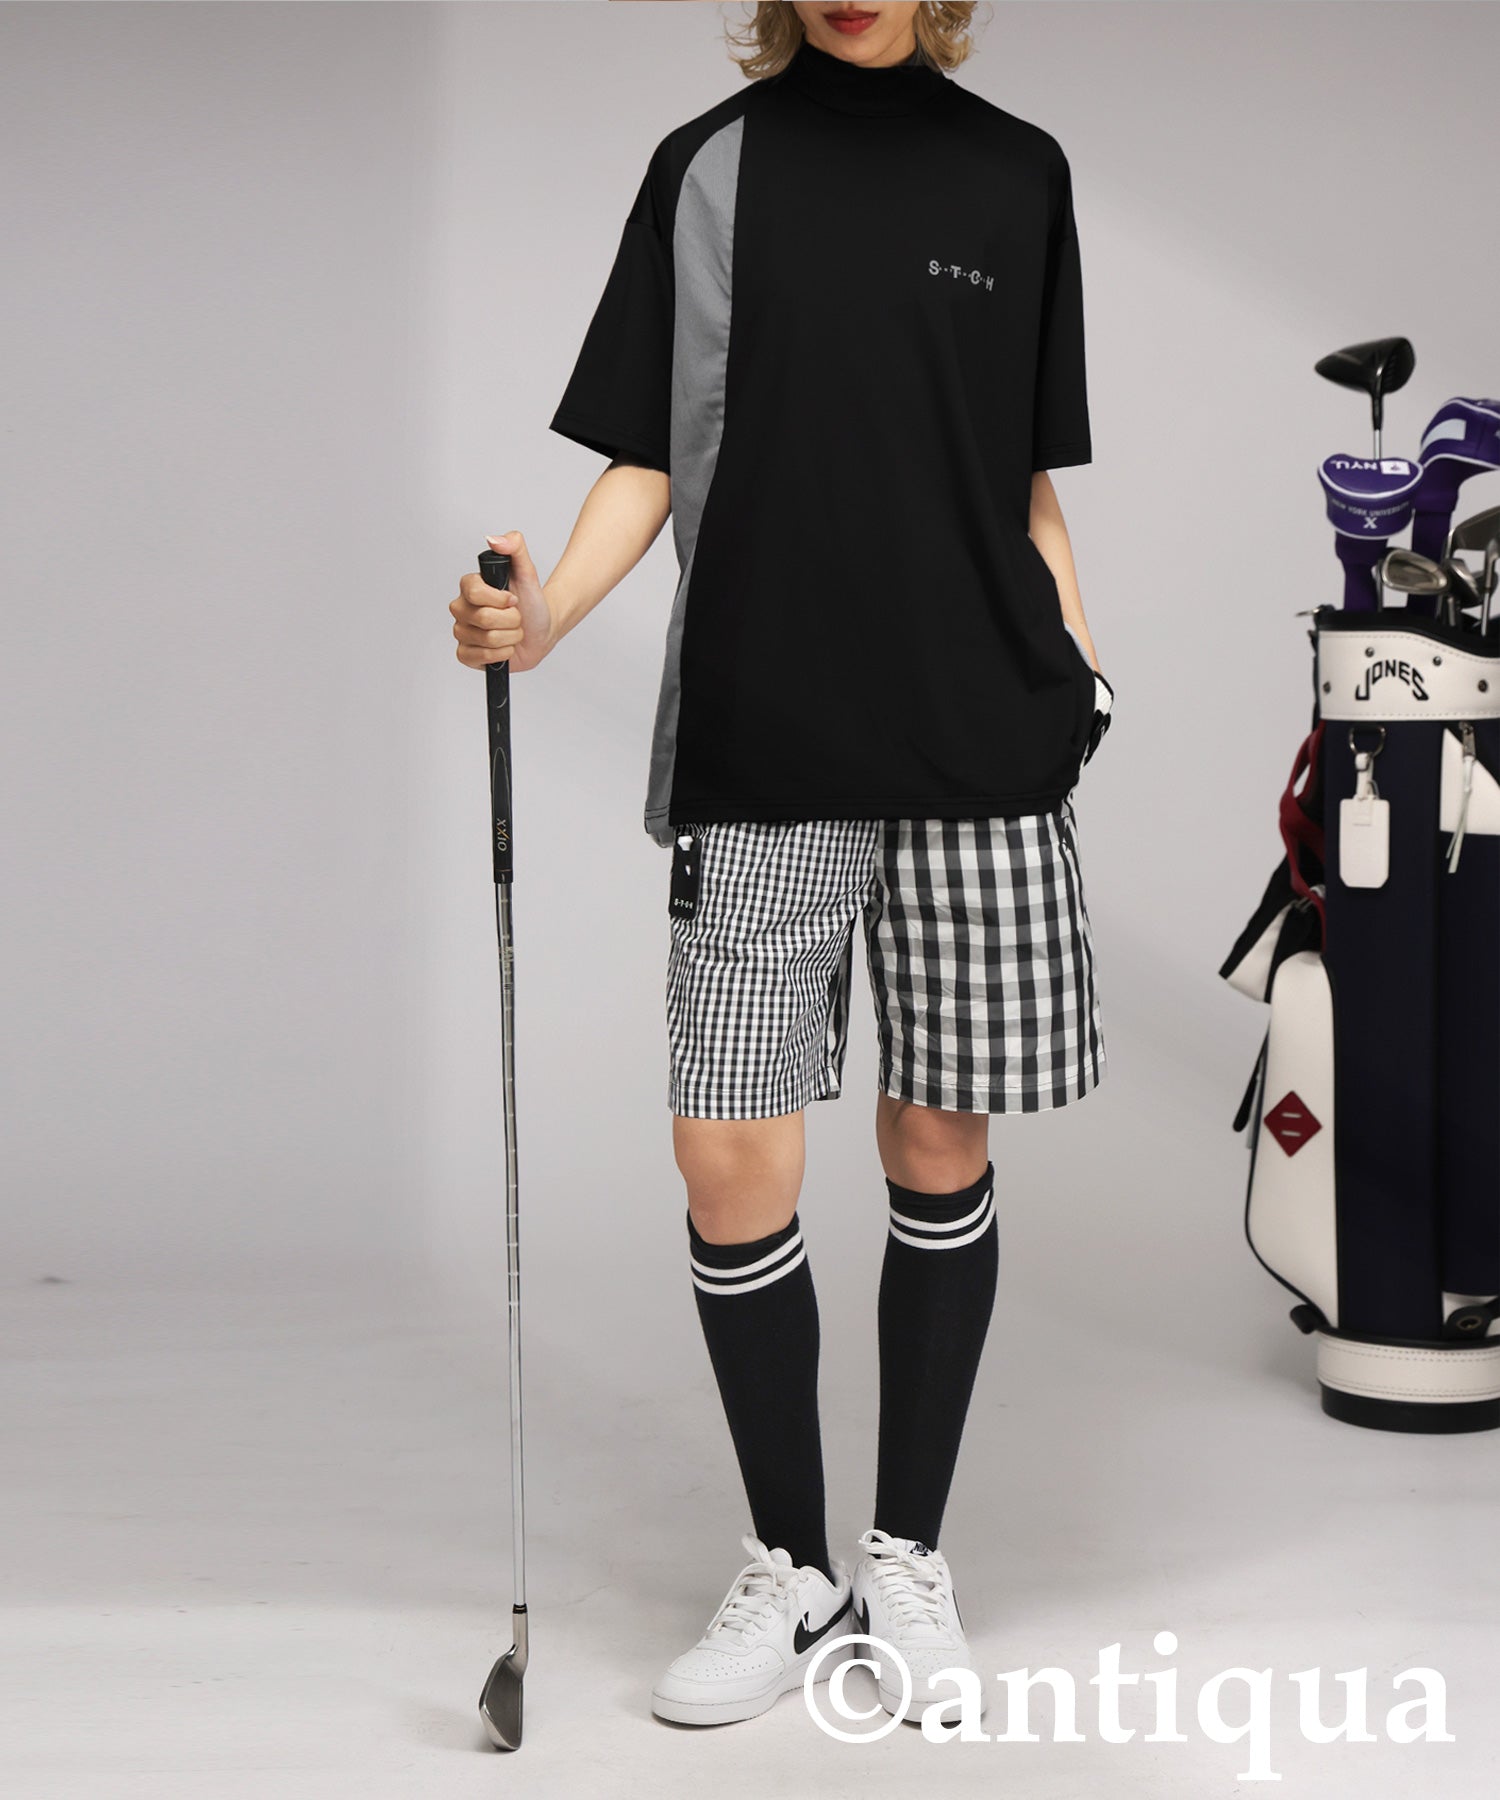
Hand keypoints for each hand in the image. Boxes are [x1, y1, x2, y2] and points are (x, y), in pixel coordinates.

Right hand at [452, 530, 556, 671]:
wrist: (541, 629)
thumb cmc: (531, 601)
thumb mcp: (528, 571)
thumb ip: (515, 547)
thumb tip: (494, 539)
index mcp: (470, 586)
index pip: (474, 592)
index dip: (500, 600)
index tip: (514, 599)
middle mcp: (461, 609)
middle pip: (483, 619)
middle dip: (511, 620)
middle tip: (516, 617)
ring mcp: (462, 632)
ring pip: (486, 640)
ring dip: (510, 638)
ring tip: (513, 632)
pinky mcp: (466, 654)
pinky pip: (477, 657)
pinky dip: (500, 654)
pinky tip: (505, 647)